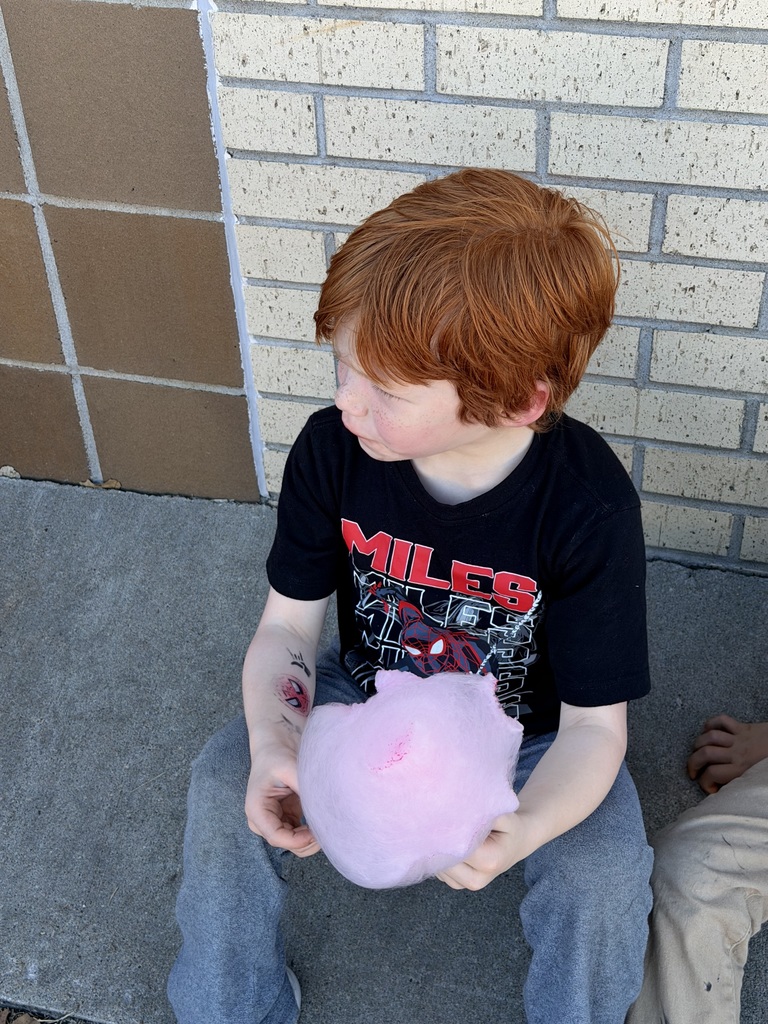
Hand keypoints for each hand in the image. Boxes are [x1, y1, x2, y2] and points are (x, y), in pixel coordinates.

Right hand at [245, 740, 319, 855]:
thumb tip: (325, 808)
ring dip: (312, 837)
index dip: (299, 840)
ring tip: (327, 822)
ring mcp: (275, 820)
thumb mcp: (290, 768)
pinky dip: (313, 830)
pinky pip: (301, 834)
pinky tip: (323, 818)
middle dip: (308, 840)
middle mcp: (263, 820)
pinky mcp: (287, 817)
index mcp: (257, 809)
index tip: (318, 832)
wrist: (277, 741)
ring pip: (295, 843)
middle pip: (286, 844)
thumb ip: (305, 789)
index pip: (276, 837)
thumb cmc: (278, 753)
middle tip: (328, 827)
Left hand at [436, 812, 528, 891]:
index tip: (447, 813)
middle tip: (440, 818)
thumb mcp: (505, 816)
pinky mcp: (456, 884)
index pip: (458, 845)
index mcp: (490, 862)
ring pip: (439, 865)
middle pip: (445, 858)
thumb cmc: (510, 828)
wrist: (517, 844)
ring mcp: (465, 885)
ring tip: (448, 830)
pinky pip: (438, 869)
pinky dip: (439, 855)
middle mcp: (477, 880)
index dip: (450, 829)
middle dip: (440, 838)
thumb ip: (484, 813)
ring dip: (438, 847)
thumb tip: (460, 810)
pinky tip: (449, 842)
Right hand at [687, 714, 767, 794]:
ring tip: (697, 752)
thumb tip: (723, 787)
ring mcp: (738, 738)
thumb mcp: (757, 778)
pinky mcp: (741, 726)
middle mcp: (737, 753)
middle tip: (693, 772)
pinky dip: (710, 724)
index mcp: (742, 769)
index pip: (712, 774)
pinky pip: (720, 720)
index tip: (708, 787)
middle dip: (692, 763)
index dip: (704, 783)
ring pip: (709, 737)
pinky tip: (707, 731)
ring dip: (698, 744)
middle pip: (705, 754)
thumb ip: (740, 781)